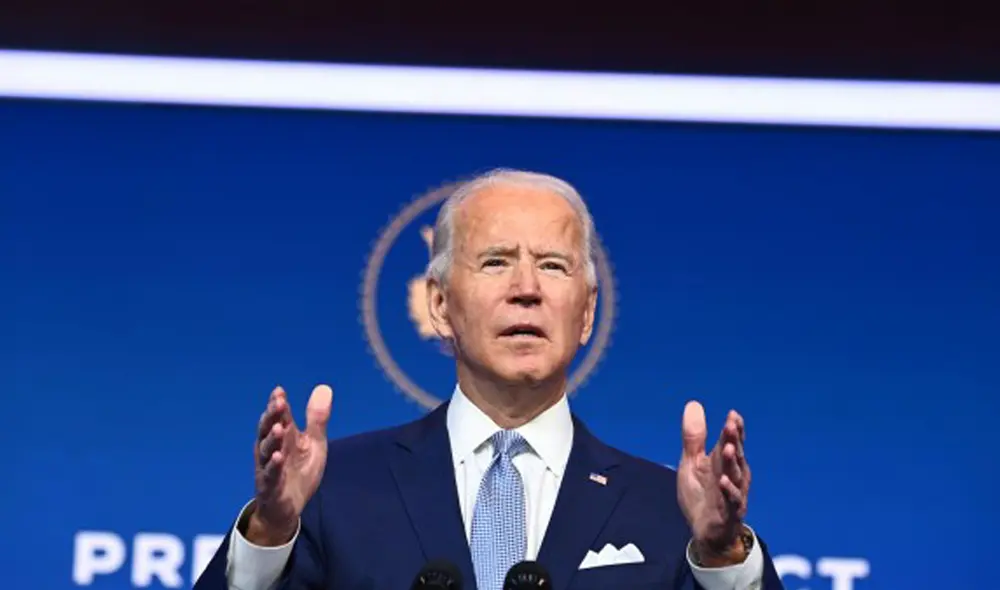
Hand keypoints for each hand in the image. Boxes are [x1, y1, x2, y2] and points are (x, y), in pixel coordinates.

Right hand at [247, 384, 332, 545]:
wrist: (289, 507)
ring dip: (272, 439)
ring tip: (278, 428)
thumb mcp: (314, 443)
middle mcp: (273, 448)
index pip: (279, 416)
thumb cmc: (299, 471)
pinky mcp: (270, 485)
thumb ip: (317, 419)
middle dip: (272, 416)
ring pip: (266, 450)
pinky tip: (278, 456)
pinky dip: (274, 465)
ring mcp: (269, 466)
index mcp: (284, 436)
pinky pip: (271, 474)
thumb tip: (324, 387)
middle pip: (268, 429)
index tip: (279, 391)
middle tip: (278, 403)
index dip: (278, 403)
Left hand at [676, 401, 749, 559]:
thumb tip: (693, 404)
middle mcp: (733, 475)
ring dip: (733, 462)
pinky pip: (731, 501)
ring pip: (735, 475)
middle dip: (734, 440)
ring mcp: (732, 494)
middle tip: (731, 424)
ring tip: (730, 448)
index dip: (733, 429)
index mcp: (724, 462)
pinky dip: (728, 491)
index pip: (731, 441)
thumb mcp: (692, 462)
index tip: (733, 414)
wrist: (706, 532)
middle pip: (735, 455)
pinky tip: (723, 481)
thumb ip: (694, 437)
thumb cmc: (702, 494)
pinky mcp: (728, 513)